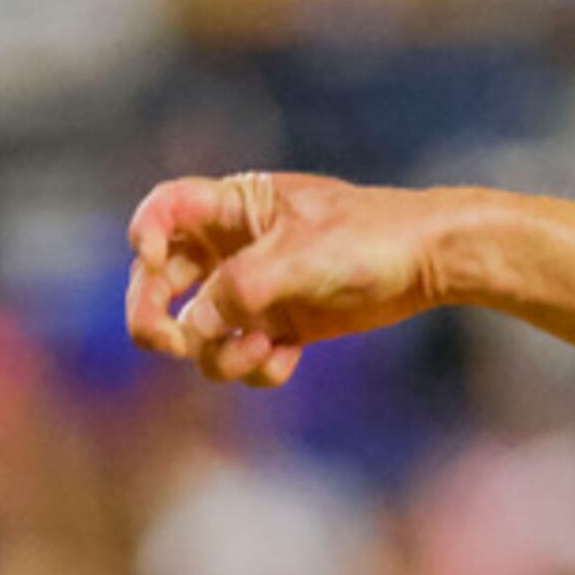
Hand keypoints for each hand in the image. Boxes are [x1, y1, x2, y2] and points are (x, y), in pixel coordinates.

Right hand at [124, 172, 455, 389]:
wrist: (429, 264)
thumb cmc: (368, 239)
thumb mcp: (300, 256)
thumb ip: (241, 289)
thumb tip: (196, 329)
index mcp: (232, 208)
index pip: (165, 210)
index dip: (145, 231)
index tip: (149, 255)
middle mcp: (232, 248)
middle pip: (160, 282)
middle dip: (152, 316)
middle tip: (165, 342)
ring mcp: (253, 290)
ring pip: (200, 332)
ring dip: (218, 351)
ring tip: (261, 346)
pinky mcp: (278, 326)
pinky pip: (242, 357)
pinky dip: (257, 367)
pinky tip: (286, 357)